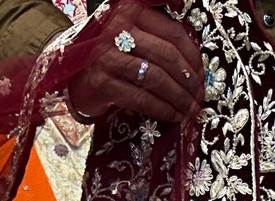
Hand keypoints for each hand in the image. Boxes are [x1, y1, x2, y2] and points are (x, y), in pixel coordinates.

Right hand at [65, 1, 203, 122]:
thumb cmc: (109, 55)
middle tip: (198, 96)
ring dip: (178, 97)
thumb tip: (195, 62)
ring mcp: (108, 56)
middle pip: (166, 55)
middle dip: (188, 80)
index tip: (202, 75)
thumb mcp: (132, 34)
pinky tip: (173, 115)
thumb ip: (158, 37)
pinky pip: (141, 98)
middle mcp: (118, 29)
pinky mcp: (103, 83)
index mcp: (130, 10)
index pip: (172, 32)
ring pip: (156, 77)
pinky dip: (162, 109)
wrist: (72, 73)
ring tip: (189, 108)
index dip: (192, 56)